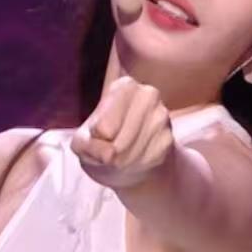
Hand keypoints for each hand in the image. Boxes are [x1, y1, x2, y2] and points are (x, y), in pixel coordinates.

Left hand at [73, 74, 173, 189]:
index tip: (100, 133)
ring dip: (123, 162)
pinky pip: (146, 161)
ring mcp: (161, 117)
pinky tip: (138, 157)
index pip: (102, 127)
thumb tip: (109, 155)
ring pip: (132, 154)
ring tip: (123, 154)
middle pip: (118, 143)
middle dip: (110, 154)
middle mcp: (148, 95)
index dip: (96, 138)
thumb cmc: (102, 142)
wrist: (131, 157)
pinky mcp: (168, 139)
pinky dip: (137, 165)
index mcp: (124, 86)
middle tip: (111, 149)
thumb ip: (87, 146)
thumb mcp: (82, 142)